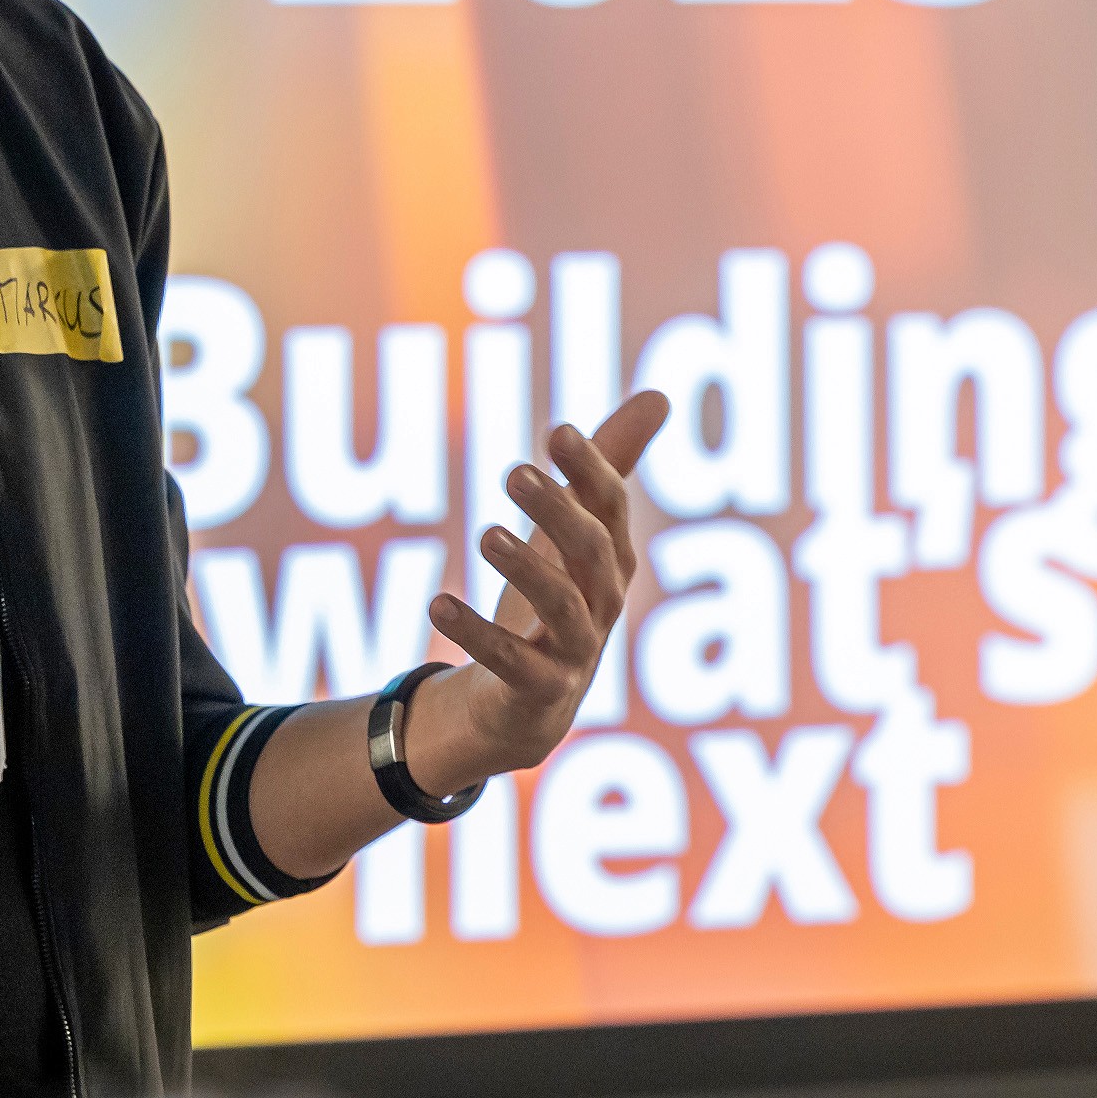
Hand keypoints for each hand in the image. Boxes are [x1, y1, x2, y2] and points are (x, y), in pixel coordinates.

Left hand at [410, 390, 668, 792]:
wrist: (532, 702)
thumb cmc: (557, 595)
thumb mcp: (576, 528)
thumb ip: (610, 465)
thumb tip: (660, 395)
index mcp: (612, 556)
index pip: (612, 506)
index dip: (591, 469)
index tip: (558, 430)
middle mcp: (604, 601)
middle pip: (591, 551)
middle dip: (557, 511)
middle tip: (514, 471)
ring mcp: (576, 649)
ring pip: (561, 606)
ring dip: (526, 568)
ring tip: (486, 535)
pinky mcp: (539, 689)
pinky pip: (511, 662)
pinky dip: (475, 634)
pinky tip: (437, 603)